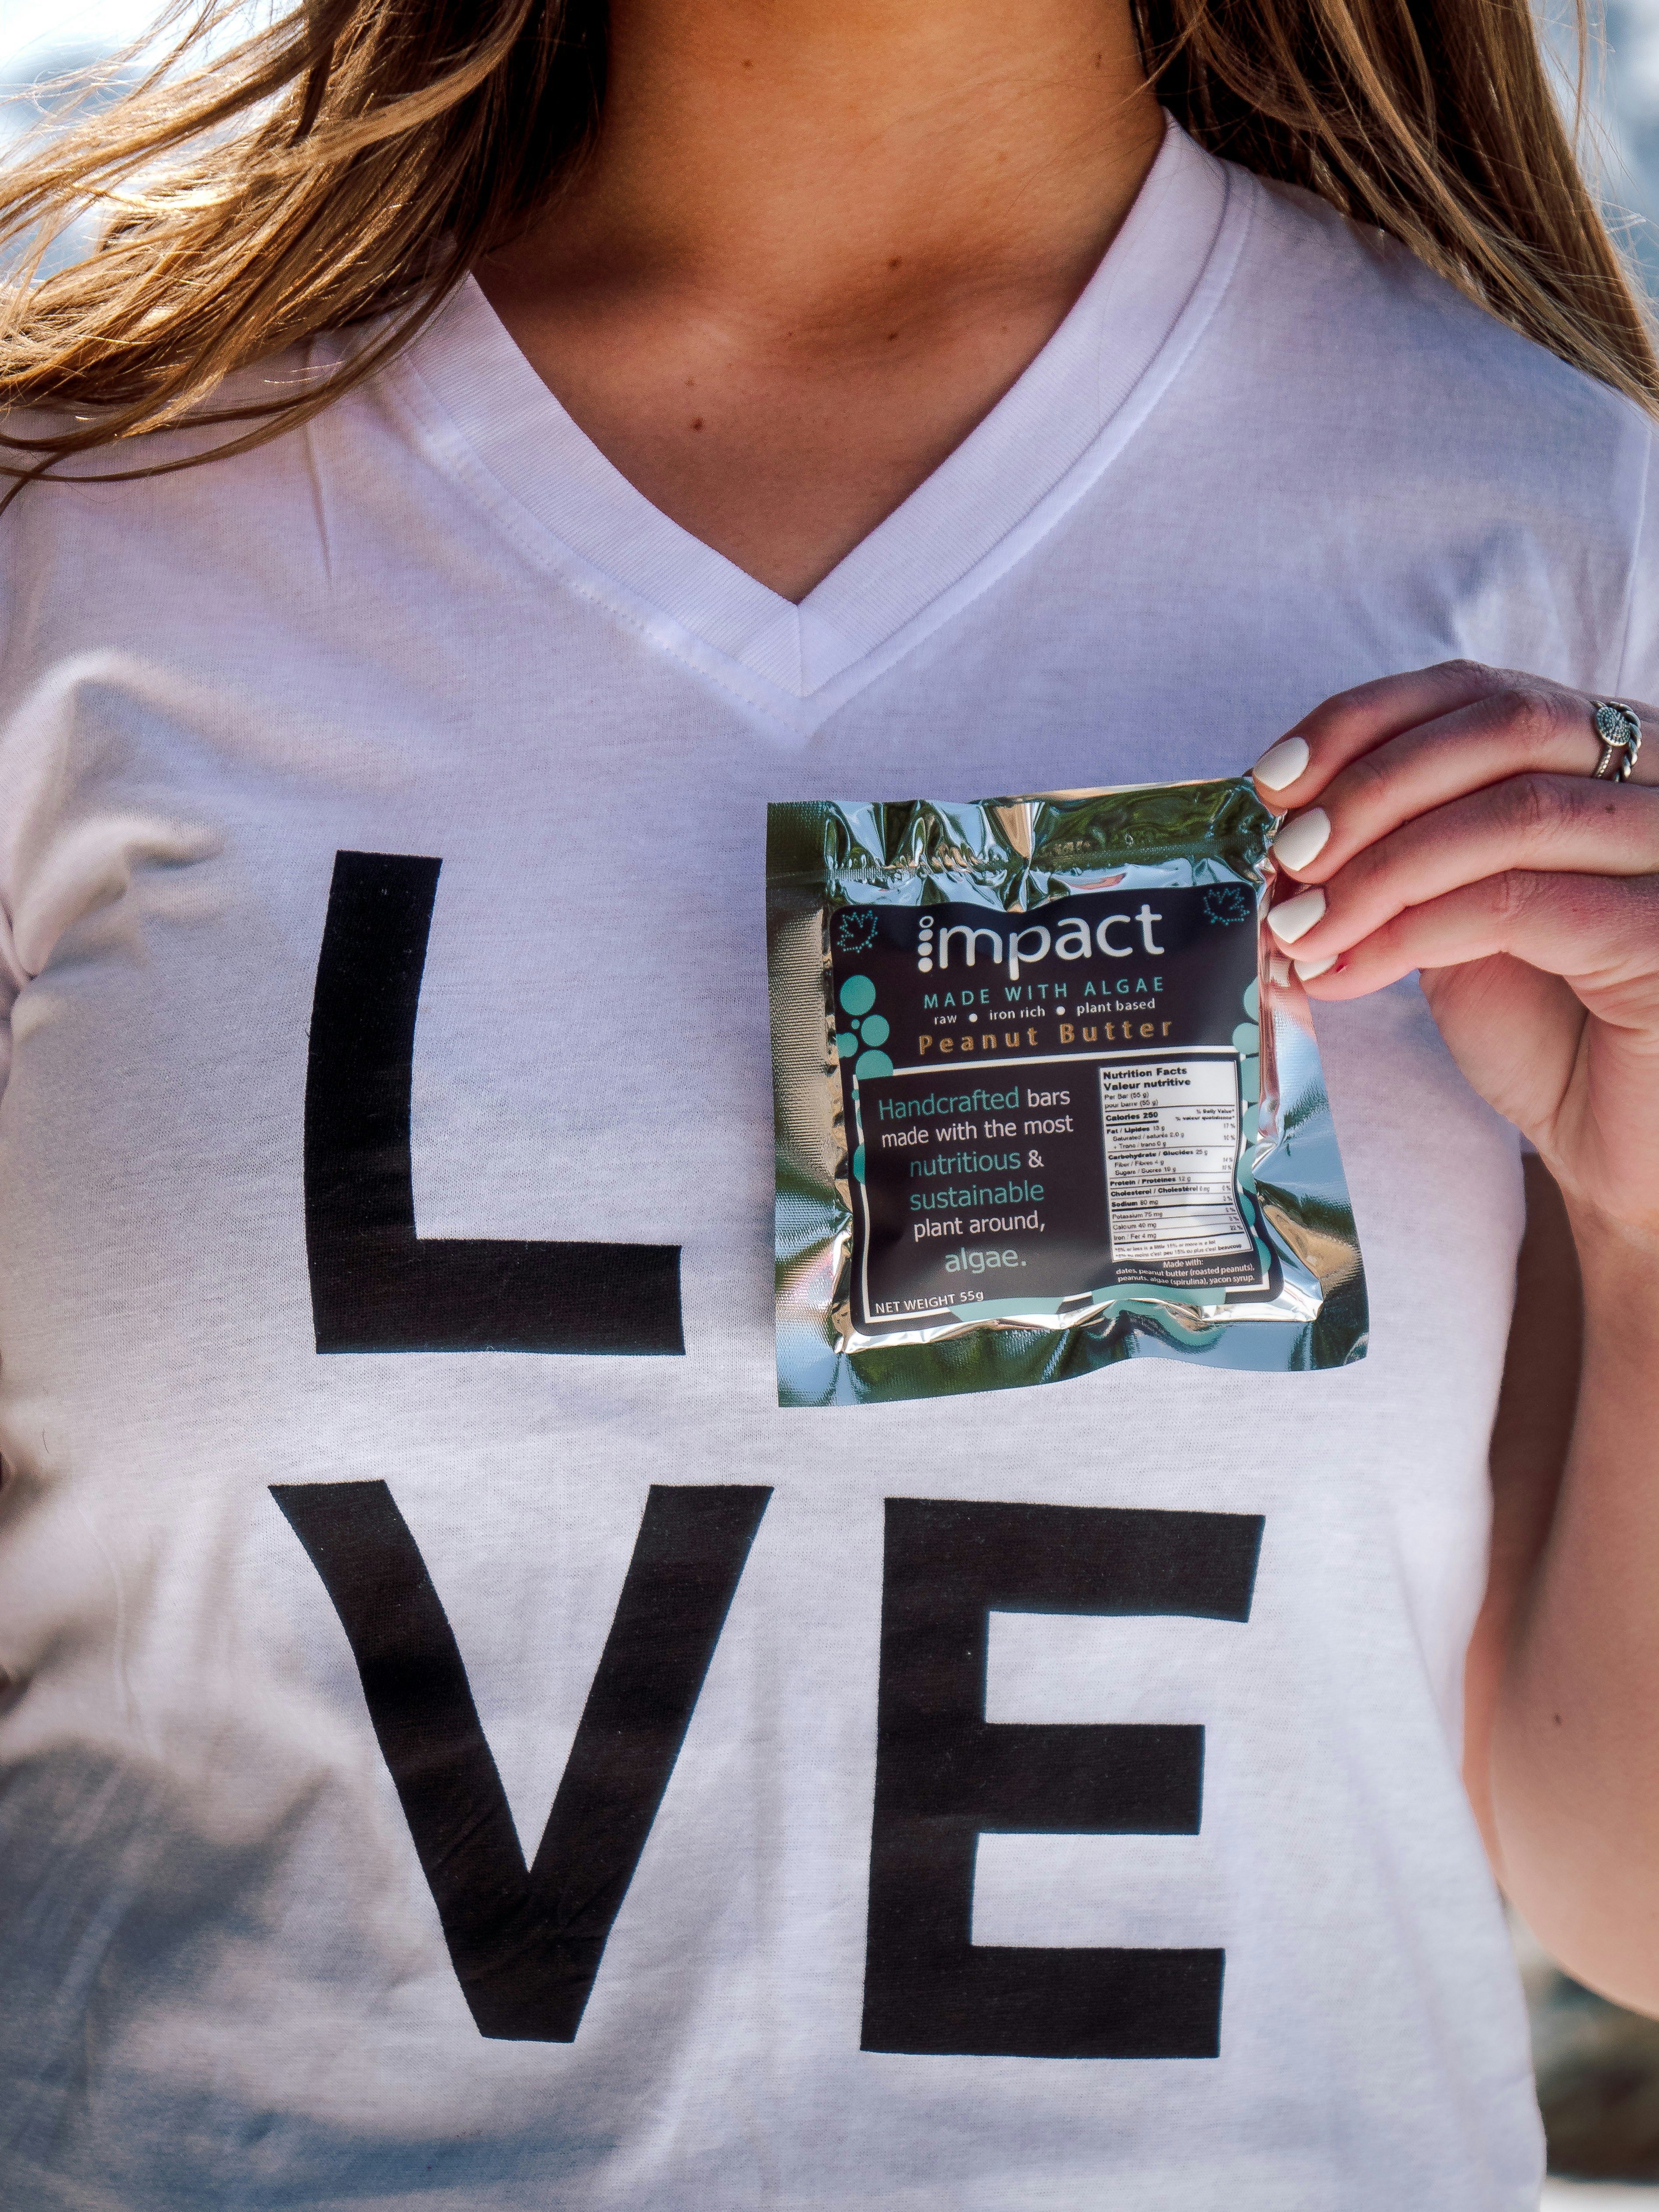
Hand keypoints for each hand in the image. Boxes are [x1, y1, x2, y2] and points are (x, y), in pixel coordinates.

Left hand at [1251, 662, 1658, 1243]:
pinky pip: (1518, 904)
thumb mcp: (1465, 921)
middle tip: (1284, 859)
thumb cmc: (1554, 1035)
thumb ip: (1409, 857)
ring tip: (1298, 930)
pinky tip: (1343, 971)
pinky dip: (1408, 932)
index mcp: (1614, 759)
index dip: (1368, 721)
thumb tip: (1287, 830)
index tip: (1274, 780)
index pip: (1483, 691)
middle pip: (1501, 729)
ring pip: (1510, 814)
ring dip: (1377, 870)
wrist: (1626, 1151)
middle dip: (1368, 789)